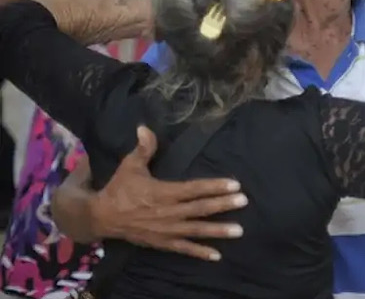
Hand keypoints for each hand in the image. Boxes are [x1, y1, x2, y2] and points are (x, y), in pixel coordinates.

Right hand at [90, 126, 246, 260]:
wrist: (100, 217)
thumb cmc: (119, 189)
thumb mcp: (130, 166)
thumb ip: (143, 148)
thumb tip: (145, 128)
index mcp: (163, 193)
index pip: (194, 189)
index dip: (214, 187)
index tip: (235, 185)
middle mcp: (168, 212)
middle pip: (200, 209)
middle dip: (223, 205)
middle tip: (244, 201)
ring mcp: (166, 230)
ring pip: (196, 230)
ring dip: (218, 231)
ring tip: (239, 230)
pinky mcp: (162, 242)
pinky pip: (183, 248)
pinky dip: (200, 252)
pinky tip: (217, 255)